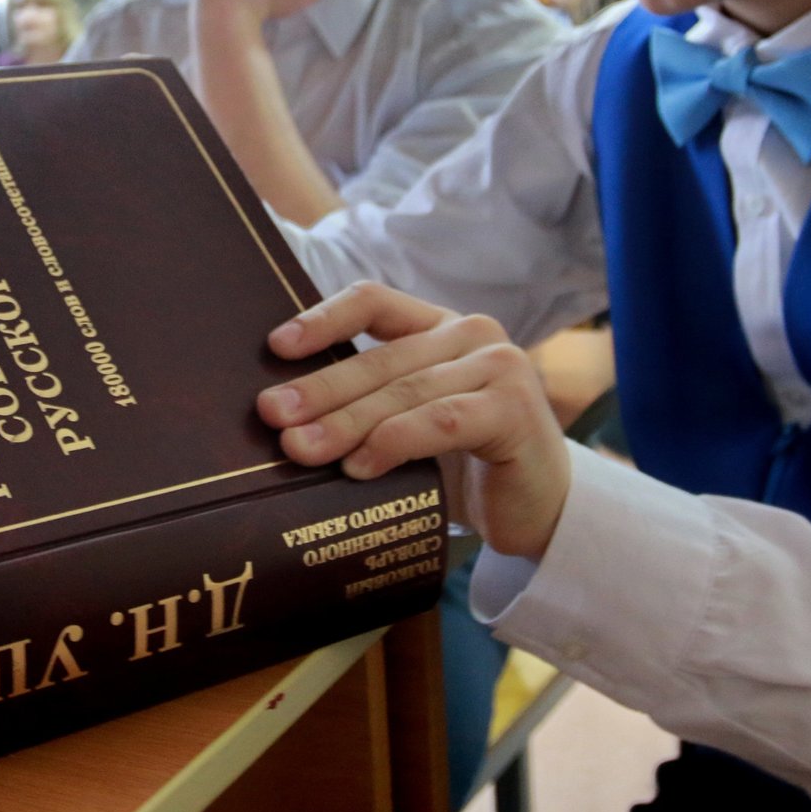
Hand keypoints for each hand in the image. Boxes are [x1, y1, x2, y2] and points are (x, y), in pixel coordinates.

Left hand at [257, 281, 572, 560]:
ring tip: (301, 448)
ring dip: (346, 421)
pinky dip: (395, 442)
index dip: (323, 318)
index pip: (374, 301)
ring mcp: (499, 368)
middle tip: (271, 414)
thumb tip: (284, 417)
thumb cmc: (463, 465)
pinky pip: (441, 421)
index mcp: (440, 326)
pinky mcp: (515, 409)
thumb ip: (368, 404)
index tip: (276, 348)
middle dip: (319, 389)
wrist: (539, 510)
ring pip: (405, 392)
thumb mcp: (410, 421)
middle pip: (381, 358)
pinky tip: (360, 466)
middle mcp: (473, 334)